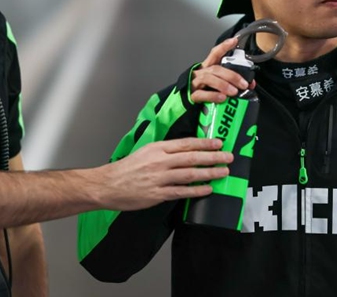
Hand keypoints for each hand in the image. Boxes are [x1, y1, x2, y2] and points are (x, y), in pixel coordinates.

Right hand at [97, 138, 232, 210]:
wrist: (108, 185)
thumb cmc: (127, 169)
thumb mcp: (145, 152)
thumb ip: (164, 151)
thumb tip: (186, 150)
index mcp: (157, 148)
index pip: (186, 143)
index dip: (204, 143)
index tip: (218, 142)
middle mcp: (160, 161)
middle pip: (192, 157)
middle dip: (213, 156)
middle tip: (228, 157)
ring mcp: (159, 178)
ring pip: (190, 174)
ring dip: (209, 173)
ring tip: (223, 172)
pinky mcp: (157, 194)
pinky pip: (181, 192)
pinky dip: (196, 191)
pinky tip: (208, 189)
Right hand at [190, 37, 254, 103]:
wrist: (184, 102)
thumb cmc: (203, 91)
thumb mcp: (217, 84)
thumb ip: (232, 82)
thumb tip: (250, 84)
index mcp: (207, 68)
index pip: (215, 54)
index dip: (224, 46)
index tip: (234, 41)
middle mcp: (201, 73)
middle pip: (215, 68)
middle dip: (231, 75)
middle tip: (243, 84)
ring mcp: (195, 83)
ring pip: (208, 78)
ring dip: (223, 84)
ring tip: (233, 92)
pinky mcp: (192, 95)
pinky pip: (201, 94)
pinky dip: (213, 95)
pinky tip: (222, 98)